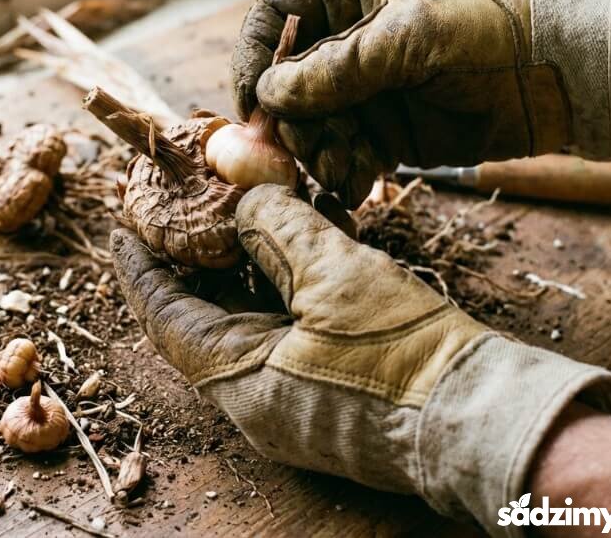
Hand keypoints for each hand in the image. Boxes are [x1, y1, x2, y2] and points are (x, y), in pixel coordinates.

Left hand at [111, 184, 610, 534]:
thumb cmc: (408, 355)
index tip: (126, 222)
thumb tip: (244, 193)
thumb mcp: (336, 275)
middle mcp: (255, 398)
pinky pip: (284, 333)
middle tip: (185, 206)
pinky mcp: (327, 391)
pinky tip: (294, 244)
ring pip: (246, 323)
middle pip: (202, 318)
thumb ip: (279, 226)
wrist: (485, 417)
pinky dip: (281, 289)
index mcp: (240, 380)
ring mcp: (291, 399)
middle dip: (193, 259)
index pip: (165, 316)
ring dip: (242, 269)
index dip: (140, 265)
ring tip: (237, 213)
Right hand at [231, 0, 610, 206]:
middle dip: (290, 124)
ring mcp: (366, 93)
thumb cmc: (490, 28)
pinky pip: (344, 159)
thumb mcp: (411, 36)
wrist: (559, 75)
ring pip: (310, 130)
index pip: (273, 20)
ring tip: (344, 170)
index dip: (253, 60)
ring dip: (318, 155)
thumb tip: (270, 97)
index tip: (254, 107)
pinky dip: (344, 175)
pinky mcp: (386, 136)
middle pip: (284, 88)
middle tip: (306, 152)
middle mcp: (348, 45)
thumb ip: (339, 67)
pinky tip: (360, 184)